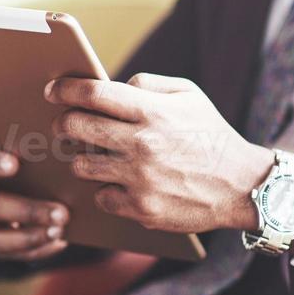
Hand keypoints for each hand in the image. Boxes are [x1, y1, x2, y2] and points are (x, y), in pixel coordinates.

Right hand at [0, 142, 70, 261]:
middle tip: (61, 213)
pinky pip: (6, 253)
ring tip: (59, 231)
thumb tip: (62, 147)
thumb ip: (30, 144)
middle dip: (26, 210)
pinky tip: (59, 242)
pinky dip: (35, 249)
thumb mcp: (22, 146)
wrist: (21, 180)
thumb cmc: (24, 154)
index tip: (15, 164)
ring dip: (28, 237)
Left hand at [46, 73, 273, 235]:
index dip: (65, 89)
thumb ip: (148, 85)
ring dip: (83, 160)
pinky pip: (102, 197)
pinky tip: (120, 184)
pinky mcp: (142, 209)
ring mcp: (139, 179)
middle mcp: (142, 144)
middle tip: (63, 124)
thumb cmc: (212, 136)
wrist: (242, 185)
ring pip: (82, 166)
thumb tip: (110, 86)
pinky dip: (107, 191)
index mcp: (152, 112)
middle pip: (76, 128)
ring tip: (95, 157)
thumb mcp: (189, 96)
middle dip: (63, 123)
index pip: (93, 94)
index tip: (52, 90)